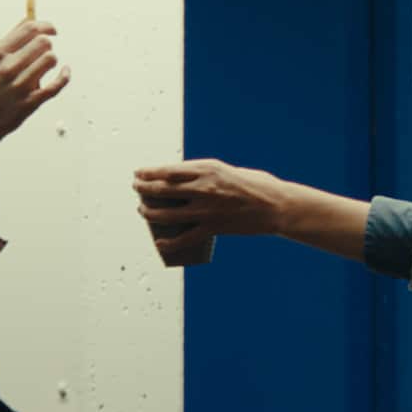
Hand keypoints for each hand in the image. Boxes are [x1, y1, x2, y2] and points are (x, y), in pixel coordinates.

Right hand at [0, 19, 70, 157]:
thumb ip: (8, 42)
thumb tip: (29, 20)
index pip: (29, 29)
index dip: (45, 26)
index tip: (51, 30)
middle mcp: (7, 68)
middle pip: (42, 43)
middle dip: (47, 45)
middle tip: (43, 53)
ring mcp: (20, 86)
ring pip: (50, 60)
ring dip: (51, 61)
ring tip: (44, 67)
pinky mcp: (30, 103)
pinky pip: (56, 85)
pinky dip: (64, 76)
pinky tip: (65, 72)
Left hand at [133, 159, 287, 251]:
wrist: (275, 205)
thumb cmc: (253, 184)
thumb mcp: (225, 170)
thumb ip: (203, 173)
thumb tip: (181, 179)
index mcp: (206, 169)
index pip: (168, 171)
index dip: (148, 173)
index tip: (138, 174)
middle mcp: (203, 188)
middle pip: (163, 190)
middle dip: (144, 189)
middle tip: (137, 189)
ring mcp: (206, 209)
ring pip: (167, 213)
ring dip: (149, 213)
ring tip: (142, 211)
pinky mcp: (213, 227)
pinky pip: (185, 237)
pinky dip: (169, 241)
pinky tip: (159, 241)